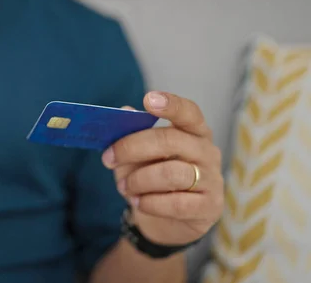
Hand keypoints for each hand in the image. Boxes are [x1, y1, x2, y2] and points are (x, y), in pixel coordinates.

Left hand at [102, 92, 223, 245]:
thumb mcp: (138, 157)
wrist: (167, 221)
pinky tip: (139, 202)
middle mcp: (207, 151)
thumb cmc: (152, 179)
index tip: (148, 99)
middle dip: (132, 148)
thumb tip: (123, 112)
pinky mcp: (210, 206)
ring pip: (170, 173)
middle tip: (108, 159)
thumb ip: (132, 136)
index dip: (170, 105)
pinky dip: (150, 203)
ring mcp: (212, 179)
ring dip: (138, 180)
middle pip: (170, 140)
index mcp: (193, 131)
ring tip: (123, 186)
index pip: (188, 112)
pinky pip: (176, 203)